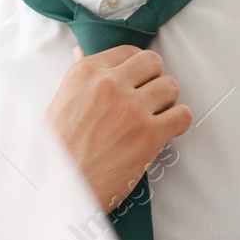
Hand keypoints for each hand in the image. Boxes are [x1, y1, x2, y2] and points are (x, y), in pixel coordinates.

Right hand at [44, 44, 191, 210]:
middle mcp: (109, 85)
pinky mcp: (148, 136)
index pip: (128, 51)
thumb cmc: (57, 149)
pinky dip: (178, 122)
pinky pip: (182, 115)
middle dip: (154, 79)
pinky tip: (165, 131)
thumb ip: (80, 76)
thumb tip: (81, 51)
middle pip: (153, 62)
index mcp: (85, 73)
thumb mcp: (62, 102)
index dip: (137, 67)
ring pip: (171, 86)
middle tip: (148, 97)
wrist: (56, 188)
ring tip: (156, 115)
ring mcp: (130, 109)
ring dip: (167, 101)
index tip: (138, 80)